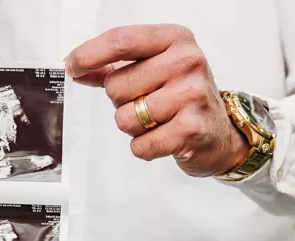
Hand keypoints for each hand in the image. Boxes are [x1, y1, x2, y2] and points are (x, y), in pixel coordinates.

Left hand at [66, 25, 250, 177]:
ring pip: (125, 117)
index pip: (121, 41)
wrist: (222, 133)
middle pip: (116, 86)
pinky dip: (145, 147)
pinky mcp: (190, 130)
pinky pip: (140, 144)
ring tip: (158, 120)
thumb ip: (114, 67)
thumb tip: (77, 67)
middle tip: (148, 103)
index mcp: (175, 40)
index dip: (90, 54)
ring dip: (133, 126)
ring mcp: (191, 95)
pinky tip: (165, 137)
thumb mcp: (155, 70)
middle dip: (121, 101)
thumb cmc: (183, 96)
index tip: (72, 65)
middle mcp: (187, 62)